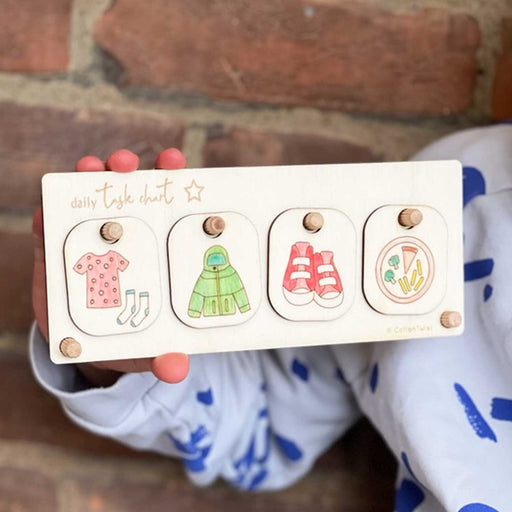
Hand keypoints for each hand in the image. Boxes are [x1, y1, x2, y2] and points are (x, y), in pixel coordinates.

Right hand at [32, 148, 189, 385]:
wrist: (83, 346)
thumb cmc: (124, 338)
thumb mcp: (144, 348)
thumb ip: (160, 356)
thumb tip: (177, 370)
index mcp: (150, 250)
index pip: (162, 209)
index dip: (168, 182)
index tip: (174, 163)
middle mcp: (120, 238)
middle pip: (126, 194)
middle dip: (126, 170)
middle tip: (126, 163)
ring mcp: (86, 240)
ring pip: (87, 199)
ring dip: (87, 178)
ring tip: (89, 168)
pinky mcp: (52, 251)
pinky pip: (48, 225)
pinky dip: (47, 213)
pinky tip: (47, 208)